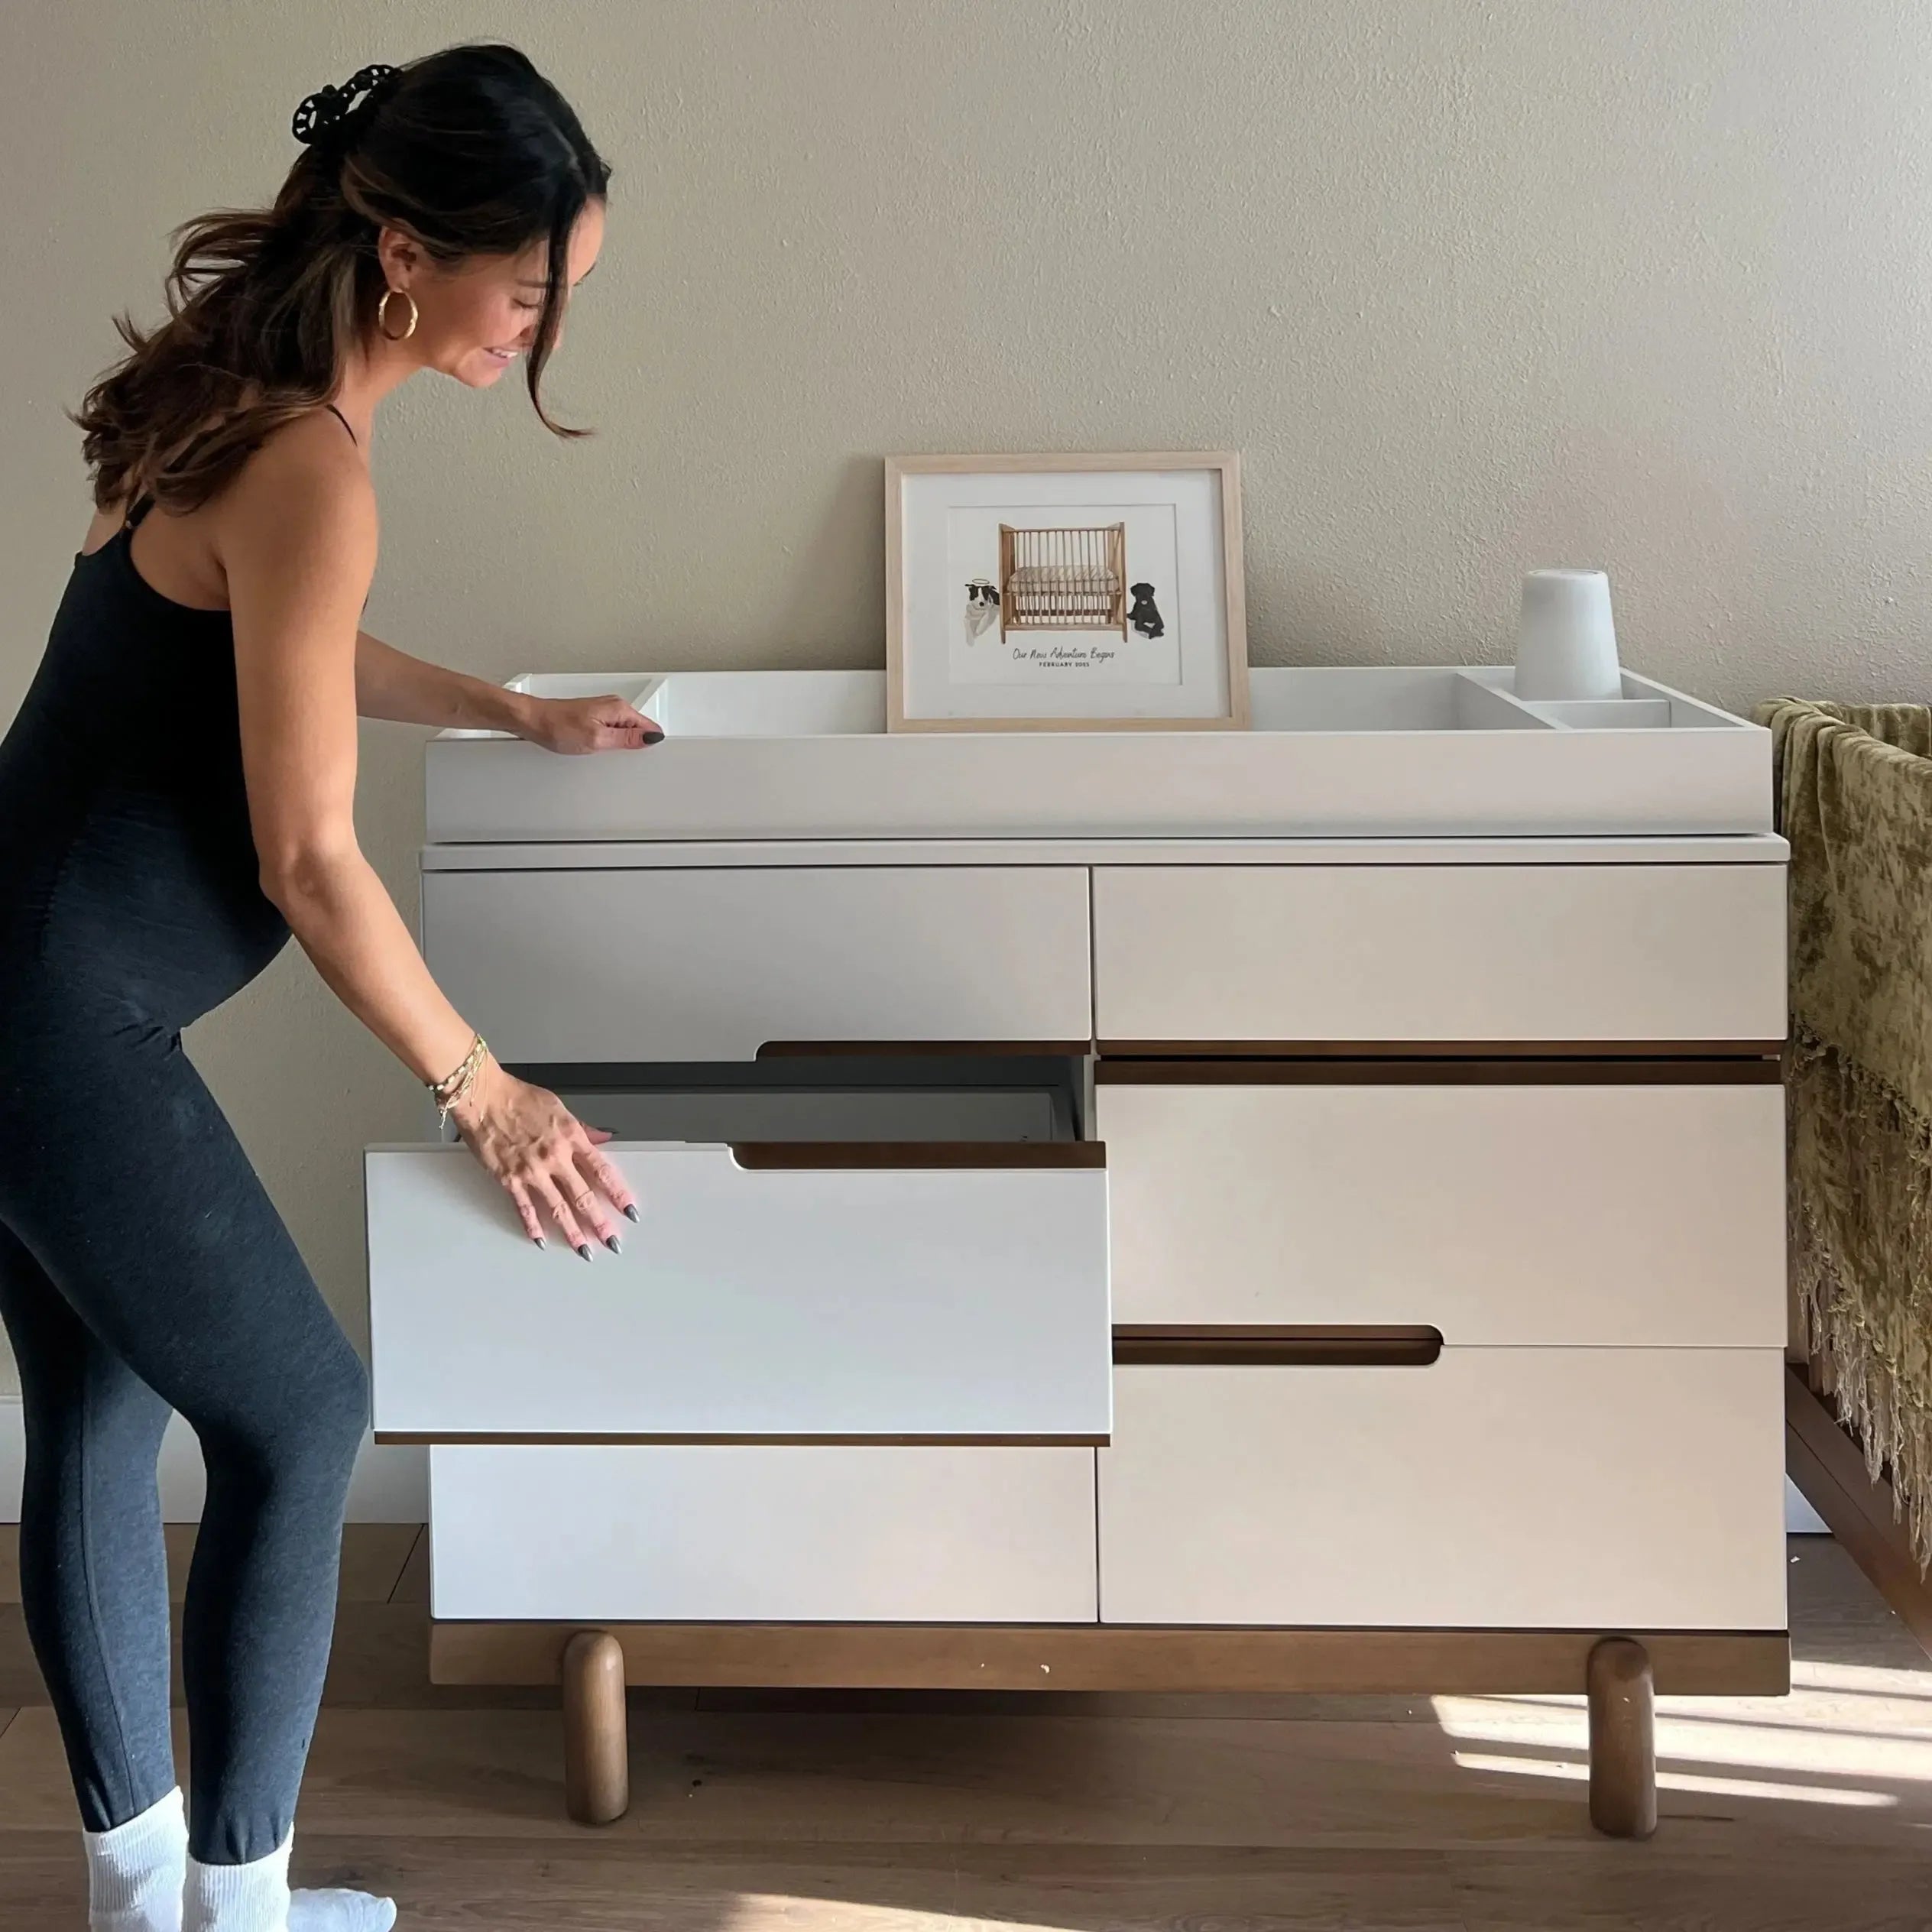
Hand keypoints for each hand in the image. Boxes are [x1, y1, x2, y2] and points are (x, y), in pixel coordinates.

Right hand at [447, 1056, 638, 1255]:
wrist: (483, 1096)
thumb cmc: (518, 1098)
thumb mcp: (559, 1108)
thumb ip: (583, 1129)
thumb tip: (605, 1137)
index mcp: (571, 1137)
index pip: (602, 1171)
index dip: (618, 1194)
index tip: (630, 1210)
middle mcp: (555, 1157)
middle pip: (584, 1196)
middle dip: (600, 1222)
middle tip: (612, 1242)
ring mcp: (532, 1171)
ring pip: (557, 1208)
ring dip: (572, 1232)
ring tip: (584, 1250)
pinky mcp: (509, 1179)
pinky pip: (524, 1208)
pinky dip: (533, 1226)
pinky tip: (542, 1240)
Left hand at [513, 692, 662, 754]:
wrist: (533, 720)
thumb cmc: (558, 726)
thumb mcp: (597, 739)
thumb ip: (627, 740)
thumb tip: (651, 738)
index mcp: (619, 709)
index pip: (650, 727)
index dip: (650, 744)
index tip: (646, 758)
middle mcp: (614, 707)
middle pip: (639, 730)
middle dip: (636, 745)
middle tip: (620, 757)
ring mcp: (603, 712)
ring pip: (625, 732)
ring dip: (620, 745)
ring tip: (605, 752)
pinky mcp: (594, 717)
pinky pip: (612, 732)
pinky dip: (609, 742)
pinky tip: (598, 748)